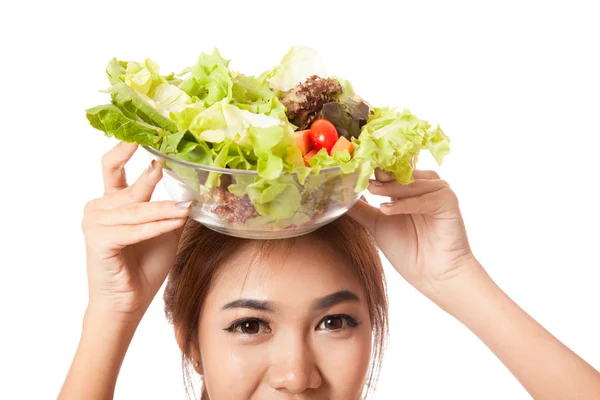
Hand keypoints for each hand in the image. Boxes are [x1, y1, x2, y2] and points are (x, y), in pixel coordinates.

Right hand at [81, 142, 190, 320]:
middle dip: (155, 180)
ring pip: (137, 209)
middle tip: (177, 164)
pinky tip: (176, 221)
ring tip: (185, 211)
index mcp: (111, 201)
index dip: (124, 147)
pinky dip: (157, 226)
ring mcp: (95, 223)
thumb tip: (194, 186)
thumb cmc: (144, 265)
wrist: (129, 301)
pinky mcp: (99, 240)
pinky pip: (134, 228)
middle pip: (132, 188)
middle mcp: (99, 208)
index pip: (112, 165)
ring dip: (164, 211)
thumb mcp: (165, 228)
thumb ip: (172, 206)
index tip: (141, 131)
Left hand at [348, 169, 478, 296]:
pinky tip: (386, 209)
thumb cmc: (408, 250)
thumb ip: (361, 209)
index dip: (372, 170)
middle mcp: (426, 184)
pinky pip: (424, 199)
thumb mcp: (377, 224)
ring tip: (371, 190)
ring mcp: (439, 191)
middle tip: (360, 174)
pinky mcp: (449, 201)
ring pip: (411, 185)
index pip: (390, 171)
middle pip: (400, 174)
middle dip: (380, 175)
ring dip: (390, 188)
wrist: (432, 275)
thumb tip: (338, 197)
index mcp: (410, 186)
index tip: (353, 168)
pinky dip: (405, 204)